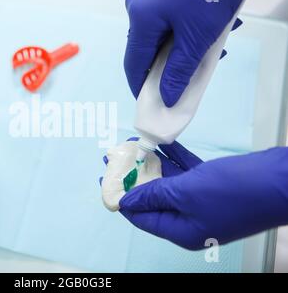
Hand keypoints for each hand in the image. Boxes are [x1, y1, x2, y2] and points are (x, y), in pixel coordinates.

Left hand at [119, 144, 287, 249]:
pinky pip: (186, 172)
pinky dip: (174, 159)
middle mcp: (188, 219)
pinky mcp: (212, 186)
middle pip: (152, 198)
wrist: (281, 182)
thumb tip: (126, 201)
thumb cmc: (233, 192)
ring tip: (132, 146)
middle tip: (115, 159)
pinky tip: (160, 145)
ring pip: (169, 183)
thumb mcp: (185, 193)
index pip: (141, 216)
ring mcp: (201, 202)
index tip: (105, 180)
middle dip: (133, 177)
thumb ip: (153, 195)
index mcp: (179, 230)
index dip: (122, 198)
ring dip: (152, 164)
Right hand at [124, 0, 252, 105]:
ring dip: (172, 50)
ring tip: (196, 57)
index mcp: (141, 18)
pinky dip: (175, 33)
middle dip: (161, 68)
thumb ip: (179, 70)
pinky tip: (195, 35)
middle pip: (143, 49)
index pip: (134, 63)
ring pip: (154, 34)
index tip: (150, 103)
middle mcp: (137, 5)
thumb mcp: (199, 36)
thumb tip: (166, 97)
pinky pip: (161, 19)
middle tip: (180, 82)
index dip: (140, 87)